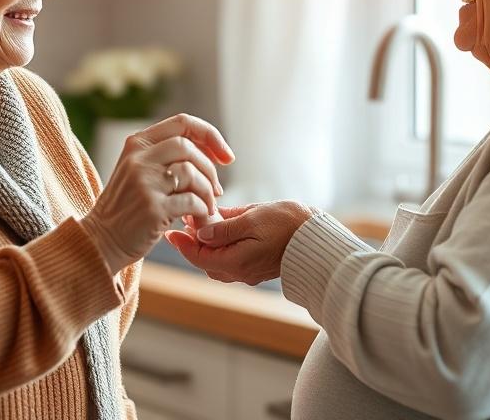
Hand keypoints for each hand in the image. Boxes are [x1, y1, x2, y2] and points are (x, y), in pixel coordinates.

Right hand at [82, 114, 233, 274]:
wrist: (102, 240)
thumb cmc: (129, 206)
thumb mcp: (139, 169)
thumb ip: (166, 154)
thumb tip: (211, 150)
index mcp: (137, 143)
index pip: (183, 122)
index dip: (211, 135)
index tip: (226, 156)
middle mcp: (138, 158)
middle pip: (189, 147)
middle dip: (210, 169)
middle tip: (216, 189)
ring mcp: (144, 182)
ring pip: (192, 173)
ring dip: (208, 192)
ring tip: (207, 206)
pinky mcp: (152, 208)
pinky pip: (191, 201)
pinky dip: (202, 209)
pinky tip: (198, 218)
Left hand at [165, 201, 314, 285]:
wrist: (319, 239)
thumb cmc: (289, 225)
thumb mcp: (253, 219)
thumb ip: (224, 227)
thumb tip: (199, 232)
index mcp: (236, 262)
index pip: (198, 256)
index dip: (182, 243)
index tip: (170, 230)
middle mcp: (240, 271)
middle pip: (205, 260)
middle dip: (192, 243)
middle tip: (182, 222)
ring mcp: (250, 270)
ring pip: (218, 260)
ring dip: (206, 244)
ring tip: (199, 222)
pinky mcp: (259, 264)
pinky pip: (232, 258)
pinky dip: (221, 245)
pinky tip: (220, 228)